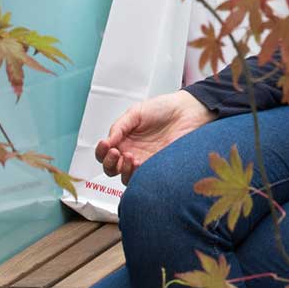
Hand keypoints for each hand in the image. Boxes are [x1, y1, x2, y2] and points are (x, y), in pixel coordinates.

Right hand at [94, 91, 213, 182]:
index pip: (105, 153)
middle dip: (109, 162)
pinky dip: (137, 174)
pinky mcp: (158, 168)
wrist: (187, 111)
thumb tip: (107, 141)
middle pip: (111, 169)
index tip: (105, 144)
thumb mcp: (136, 112)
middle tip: (116, 152)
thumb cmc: (163, 108)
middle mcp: (131, 153)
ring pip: (125, 177)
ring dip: (123, 169)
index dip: (101, 152)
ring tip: (129, 157)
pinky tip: (140, 162)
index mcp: (123, 139)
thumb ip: (119, 126)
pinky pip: (143, 179)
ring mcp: (144, 162)